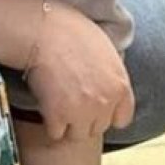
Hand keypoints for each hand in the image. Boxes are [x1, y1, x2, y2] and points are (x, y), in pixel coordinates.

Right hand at [26, 0, 134, 141]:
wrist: (42, 30)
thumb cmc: (70, 30)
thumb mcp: (105, 48)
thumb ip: (111, 73)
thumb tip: (107, 82)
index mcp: (121, 86)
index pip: (121, 119)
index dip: (106, 113)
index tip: (93, 105)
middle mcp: (105, 103)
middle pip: (98, 127)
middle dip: (85, 118)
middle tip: (70, 100)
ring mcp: (82, 112)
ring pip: (77, 134)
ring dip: (67, 124)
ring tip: (56, 105)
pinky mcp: (58, 116)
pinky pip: (56, 133)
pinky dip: (49, 123)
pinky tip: (45, 106)